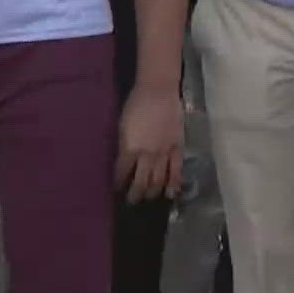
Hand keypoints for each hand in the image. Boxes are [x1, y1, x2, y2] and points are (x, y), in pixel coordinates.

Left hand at [116, 84, 182, 202]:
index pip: (122, 172)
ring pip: (158, 179)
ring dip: (152, 192)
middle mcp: (147, 154)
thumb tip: (123, 160)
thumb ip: (124, 145)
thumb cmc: (136, 104)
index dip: (118, 183)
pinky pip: (176, 169)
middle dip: (135, 194)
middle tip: (131, 202)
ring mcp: (164, 152)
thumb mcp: (123, 126)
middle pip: (141, 181)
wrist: (159, 90)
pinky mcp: (177, 148)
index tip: (116, 190)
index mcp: (130, 147)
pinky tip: (171, 193)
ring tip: (148, 199)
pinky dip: (173, 183)